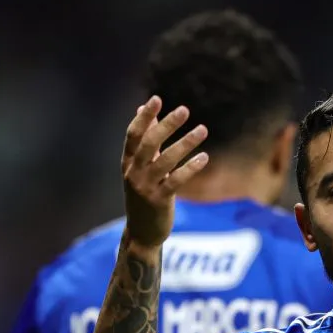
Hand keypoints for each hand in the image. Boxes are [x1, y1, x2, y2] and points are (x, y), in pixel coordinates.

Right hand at [121, 96, 209, 246]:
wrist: (141, 233)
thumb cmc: (143, 195)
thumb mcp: (139, 168)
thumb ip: (143, 140)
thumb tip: (143, 109)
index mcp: (127, 162)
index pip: (133, 134)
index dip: (144, 117)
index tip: (157, 99)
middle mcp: (133, 172)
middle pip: (149, 143)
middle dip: (166, 125)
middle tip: (184, 109)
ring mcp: (145, 187)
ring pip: (166, 160)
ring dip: (185, 143)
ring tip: (203, 129)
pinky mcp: (159, 201)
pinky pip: (176, 181)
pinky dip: (190, 168)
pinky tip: (205, 157)